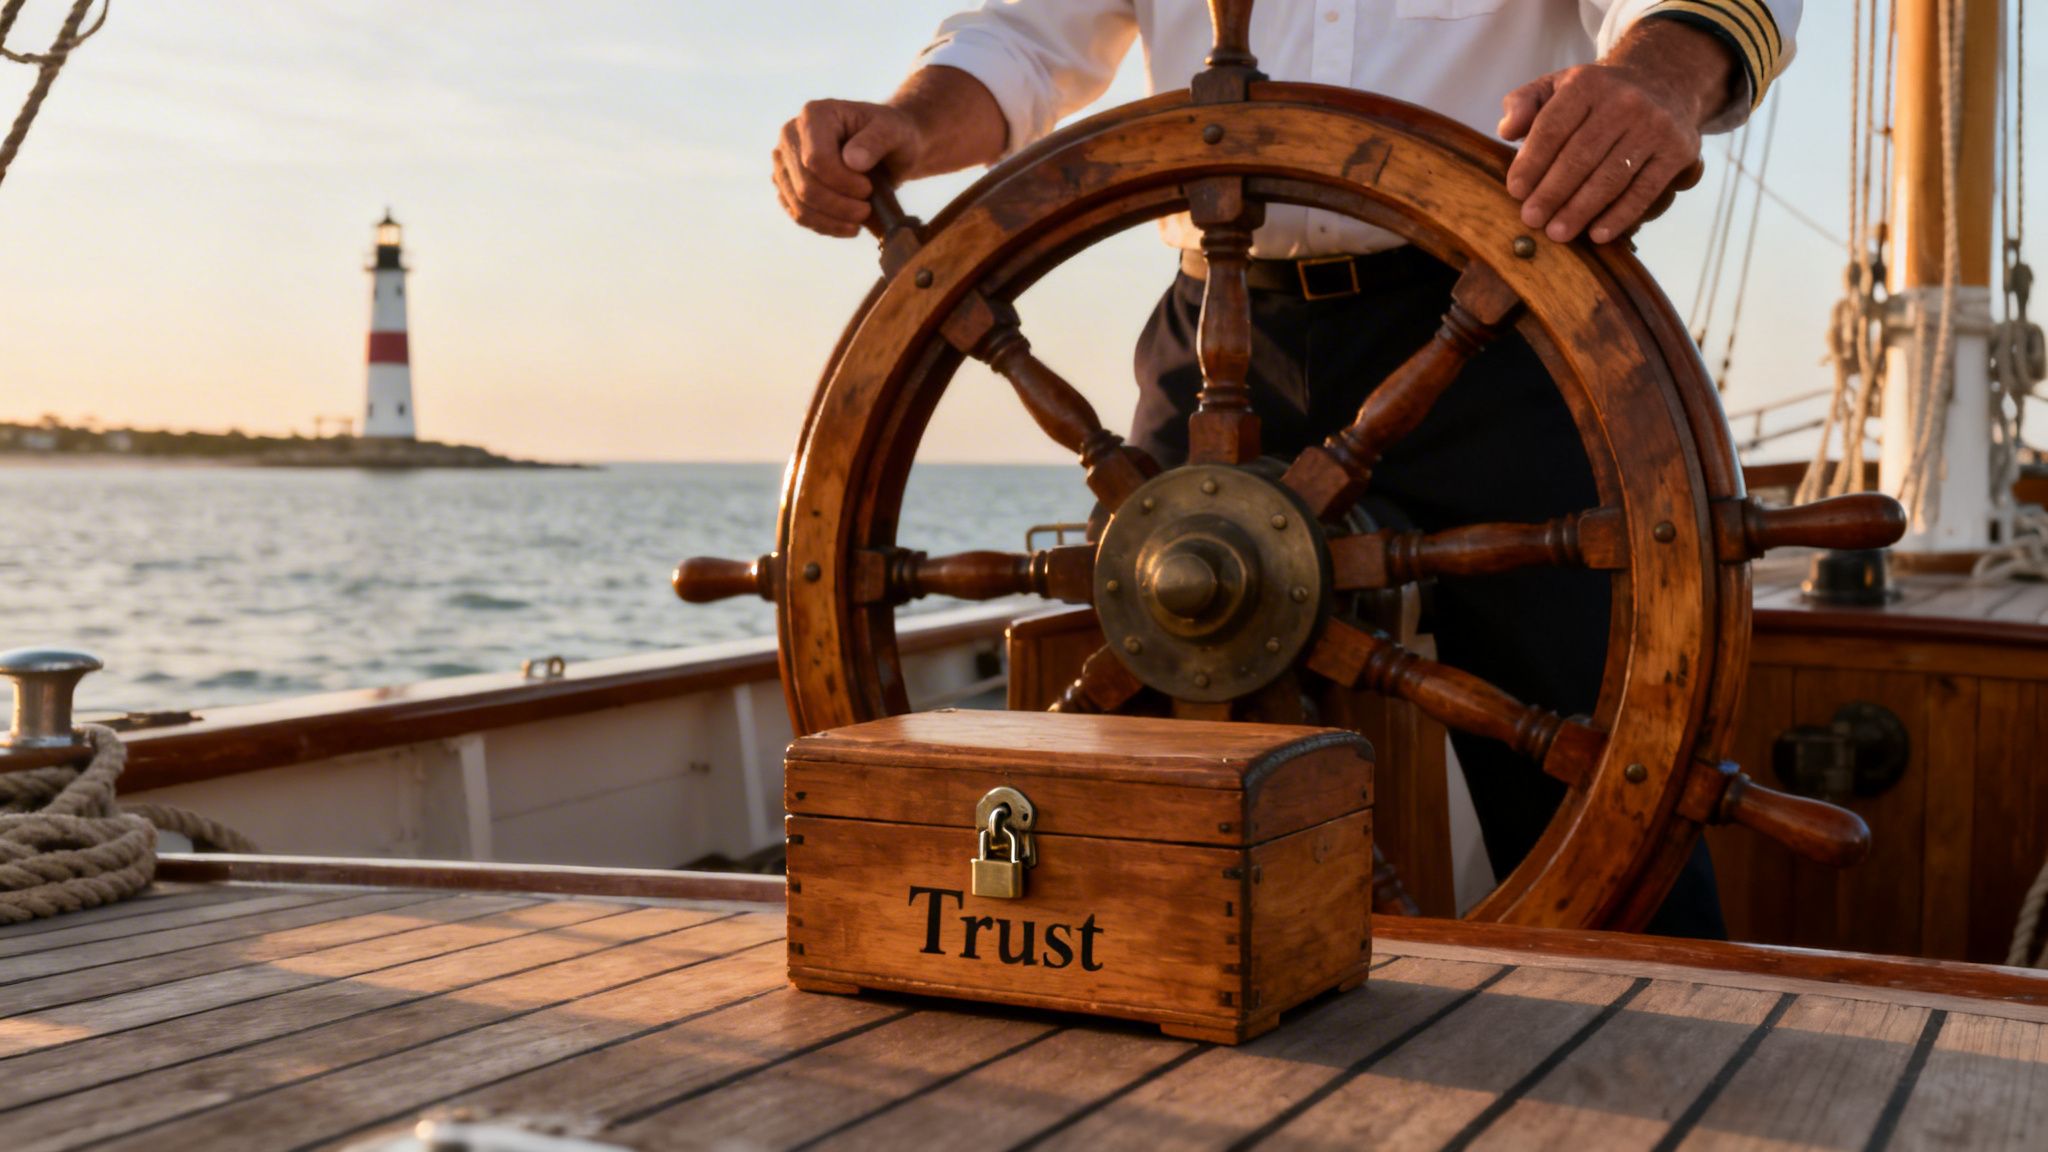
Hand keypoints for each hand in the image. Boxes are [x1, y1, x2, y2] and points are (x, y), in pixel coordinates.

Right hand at [773, 100, 922, 237]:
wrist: (889, 148)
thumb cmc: (893, 135)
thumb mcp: (895, 132)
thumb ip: (876, 141)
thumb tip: (852, 161)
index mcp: (814, 114)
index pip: (816, 160)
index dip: (843, 183)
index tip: (868, 189)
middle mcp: (791, 135)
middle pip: (805, 187)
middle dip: (839, 205)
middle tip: (867, 209)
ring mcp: (785, 162)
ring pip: (799, 205)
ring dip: (833, 220)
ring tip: (860, 219)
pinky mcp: (788, 186)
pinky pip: (799, 215)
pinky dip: (825, 226)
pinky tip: (848, 226)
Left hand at [1498, 65, 1702, 244]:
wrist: (1663, 82)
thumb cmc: (1596, 95)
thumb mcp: (1556, 85)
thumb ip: (1523, 103)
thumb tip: (1506, 131)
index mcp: (1587, 84)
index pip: (1552, 128)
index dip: (1532, 162)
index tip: (1515, 191)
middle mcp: (1624, 101)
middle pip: (1580, 156)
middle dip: (1552, 193)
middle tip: (1531, 219)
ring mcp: (1654, 126)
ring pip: (1611, 177)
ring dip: (1580, 210)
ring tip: (1557, 233)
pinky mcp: (1677, 151)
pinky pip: (1644, 190)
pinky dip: (1620, 216)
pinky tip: (1597, 234)